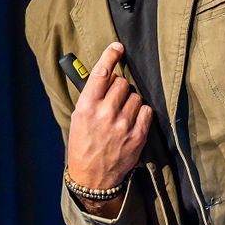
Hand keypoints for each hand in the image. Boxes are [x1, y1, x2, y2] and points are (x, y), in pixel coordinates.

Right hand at [66, 41, 152, 192]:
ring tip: (122, 115)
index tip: (118, 47)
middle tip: (115, 100)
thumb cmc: (83, 145)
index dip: (110, 55)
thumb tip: (106, 75)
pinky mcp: (137, 136)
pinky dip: (141, 113)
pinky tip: (132, 121)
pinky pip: (146, 110)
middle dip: (119, 88)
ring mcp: (123, 125)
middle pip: (122, 83)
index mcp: (86, 107)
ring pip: (136, 96)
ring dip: (131, 102)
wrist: (93, 178)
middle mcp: (104, 114)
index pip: (101, 72)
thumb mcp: (78, 118)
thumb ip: (91, 96)